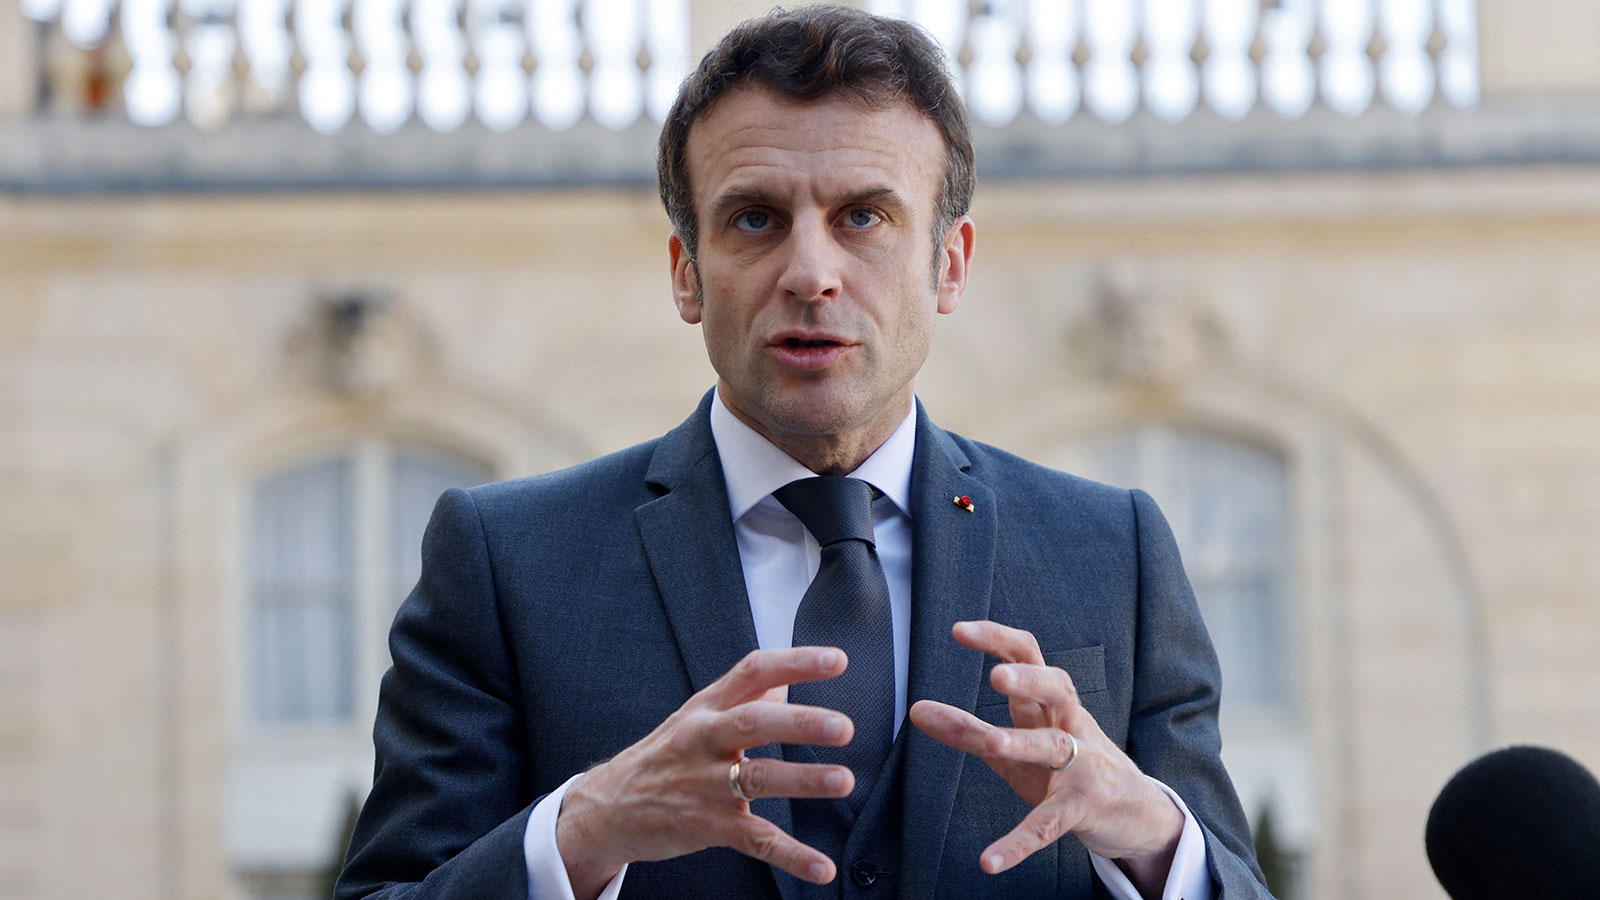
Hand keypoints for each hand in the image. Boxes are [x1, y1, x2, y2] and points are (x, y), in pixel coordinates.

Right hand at [556, 647, 856, 899]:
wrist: (606, 808)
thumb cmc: (663, 756)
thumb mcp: (697, 717)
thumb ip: (744, 698)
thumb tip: (787, 680)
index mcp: (707, 707)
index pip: (753, 672)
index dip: (796, 663)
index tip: (837, 660)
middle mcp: (704, 739)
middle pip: (752, 722)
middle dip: (799, 722)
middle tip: (843, 726)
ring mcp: (703, 784)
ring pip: (756, 779)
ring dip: (802, 780)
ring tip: (843, 781)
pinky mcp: (705, 826)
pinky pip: (754, 840)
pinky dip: (791, 856)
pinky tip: (822, 867)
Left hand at [909, 621, 1182, 889]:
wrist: (1134, 812)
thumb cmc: (1067, 769)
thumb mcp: (1016, 746)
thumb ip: (967, 730)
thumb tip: (917, 710)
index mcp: (1050, 704)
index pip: (1029, 655)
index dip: (997, 638)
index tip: (959, 630)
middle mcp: (1070, 725)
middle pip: (1056, 687)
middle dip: (1028, 679)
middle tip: (996, 677)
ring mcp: (1082, 765)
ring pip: (1055, 746)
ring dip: (1024, 742)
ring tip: (993, 742)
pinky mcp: (1084, 808)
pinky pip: (1049, 824)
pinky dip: (1019, 842)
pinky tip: (989, 860)